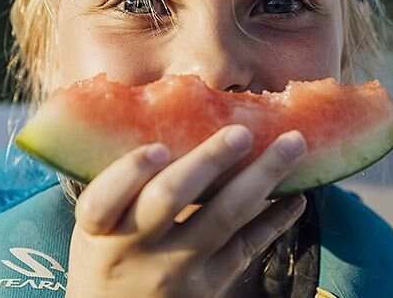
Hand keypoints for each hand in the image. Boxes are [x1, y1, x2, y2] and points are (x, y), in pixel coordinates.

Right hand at [64, 125, 307, 296]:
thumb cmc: (108, 253)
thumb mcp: (96, 226)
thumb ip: (122, 185)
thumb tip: (170, 113)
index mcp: (98, 229)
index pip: (104, 201)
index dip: (130, 173)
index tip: (158, 148)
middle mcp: (136, 251)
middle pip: (169, 200)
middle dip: (207, 162)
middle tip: (241, 132)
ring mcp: (176, 271)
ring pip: (222, 219)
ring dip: (261, 177)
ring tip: (292, 144)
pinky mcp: (210, 287)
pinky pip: (248, 246)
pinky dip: (275, 219)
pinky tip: (296, 194)